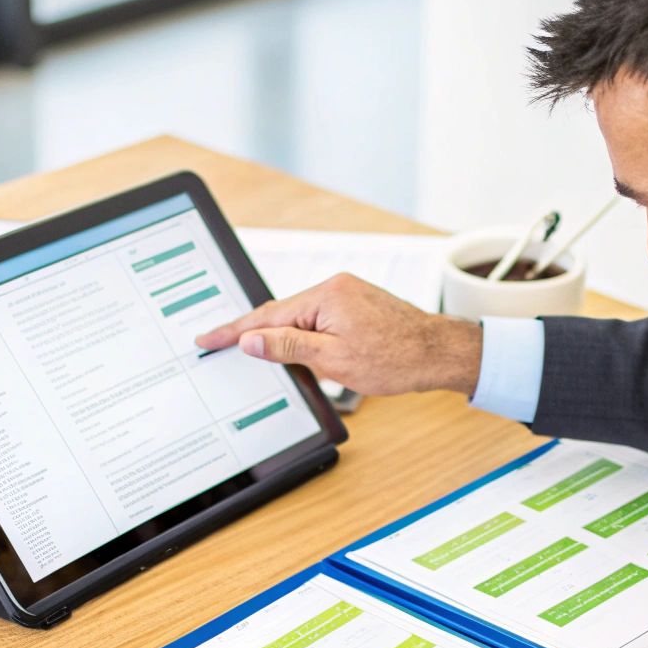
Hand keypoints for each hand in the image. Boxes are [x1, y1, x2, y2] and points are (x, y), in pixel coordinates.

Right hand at [195, 274, 481, 396]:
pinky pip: (316, 318)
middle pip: (280, 313)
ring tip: (244, 348)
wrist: (439, 354)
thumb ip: (288, 346)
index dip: (234, 330)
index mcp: (326, 296)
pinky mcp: (356, 305)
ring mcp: (347, 294)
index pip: (267, 316)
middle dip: (249, 331)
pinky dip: (299, 333)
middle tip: (215, 342)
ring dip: (276, 335)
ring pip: (299, 317)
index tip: (207, 338)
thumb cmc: (396, 359)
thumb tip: (251, 339)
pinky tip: (288, 346)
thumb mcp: (333, 359)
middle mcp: (335, 288)